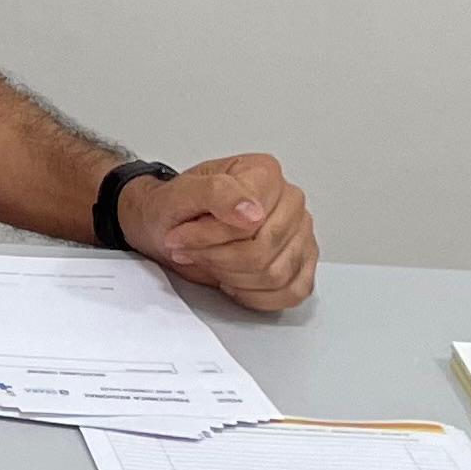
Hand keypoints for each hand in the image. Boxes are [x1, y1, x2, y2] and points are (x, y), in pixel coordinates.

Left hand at [123, 152, 317, 311]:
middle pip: (263, 251)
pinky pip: (291, 292)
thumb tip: (252, 211)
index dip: (210, 237)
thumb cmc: (175, 208)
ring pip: (275, 275)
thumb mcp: (181, 193)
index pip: (250, 222)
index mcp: (264, 173)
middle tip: (189, 251)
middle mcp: (289, 201)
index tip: (180, 236)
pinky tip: (234, 281)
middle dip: (217, 258)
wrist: (167, 225)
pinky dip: (256, 296)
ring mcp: (300, 233)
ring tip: (209, 261)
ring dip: (232, 277)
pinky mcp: (302, 263)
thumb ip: (216, 193)